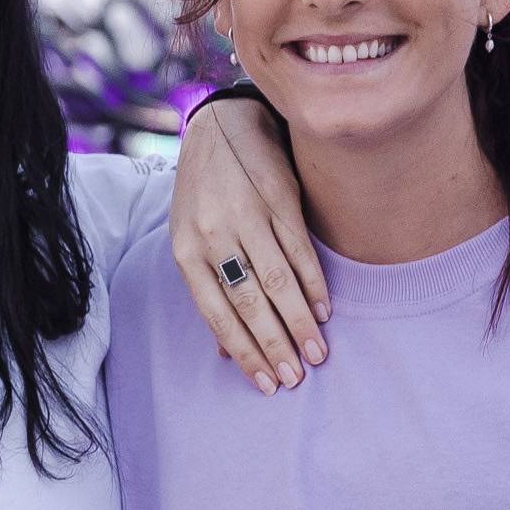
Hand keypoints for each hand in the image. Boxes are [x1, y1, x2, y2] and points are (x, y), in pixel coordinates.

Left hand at [170, 96, 329, 393]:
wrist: (220, 127)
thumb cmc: (202, 193)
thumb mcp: (189, 238)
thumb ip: (208, 290)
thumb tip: (223, 353)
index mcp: (186, 251)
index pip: (216, 313)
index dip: (243, 351)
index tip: (266, 383)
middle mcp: (213, 235)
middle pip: (248, 301)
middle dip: (275, 344)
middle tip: (297, 377)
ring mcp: (247, 215)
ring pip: (277, 280)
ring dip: (299, 321)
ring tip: (317, 351)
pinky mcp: (277, 198)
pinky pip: (299, 249)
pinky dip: (313, 283)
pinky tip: (323, 309)